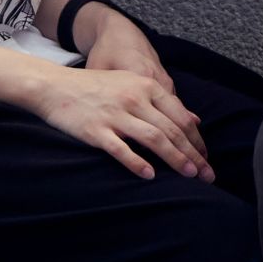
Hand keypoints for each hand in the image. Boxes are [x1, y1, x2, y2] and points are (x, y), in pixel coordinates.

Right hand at [81, 10, 209, 174]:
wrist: (54, 86)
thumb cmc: (96, 88)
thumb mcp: (132, 85)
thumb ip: (163, 102)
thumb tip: (194, 119)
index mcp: (145, 86)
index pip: (180, 117)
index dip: (197, 140)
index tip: (206, 158)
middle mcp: (134, 98)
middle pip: (171, 130)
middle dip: (193, 154)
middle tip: (207, 175)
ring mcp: (115, 114)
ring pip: (154, 139)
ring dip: (175, 159)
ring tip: (189, 176)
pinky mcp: (96, 129)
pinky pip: (121, 149)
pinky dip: (138, 163)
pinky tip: (150, 175)